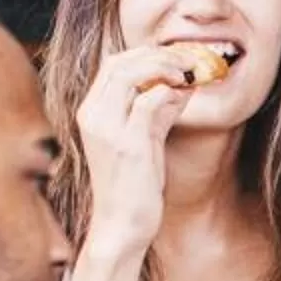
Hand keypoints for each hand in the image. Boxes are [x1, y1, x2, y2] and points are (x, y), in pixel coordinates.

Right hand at [71, 45, 206, 255]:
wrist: (121, 226)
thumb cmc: (134, 186)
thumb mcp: (145, 140)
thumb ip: (159, 111)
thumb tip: (182, 84)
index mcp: (91, 113)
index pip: (113, 64)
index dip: (146, 54)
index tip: (177, 58)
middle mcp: (92, 116)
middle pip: (119, 61)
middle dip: (158, 55)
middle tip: (189, 61)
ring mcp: (107, 129)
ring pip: (129, 72)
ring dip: (165, 66)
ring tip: (190, 73)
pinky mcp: (127, 144)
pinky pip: (148, 101)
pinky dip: (169, 92)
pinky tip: (184, 96)